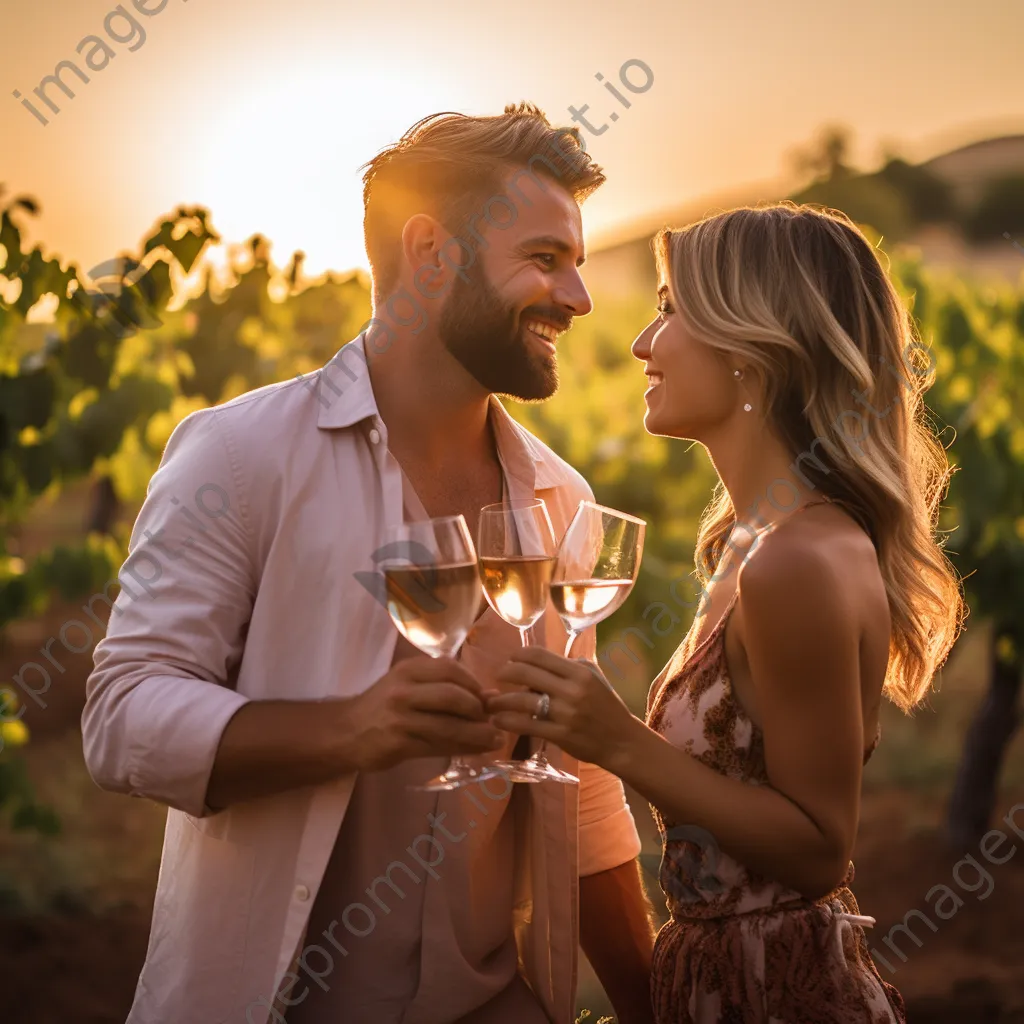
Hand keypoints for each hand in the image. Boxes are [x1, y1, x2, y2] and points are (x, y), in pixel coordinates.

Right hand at [348, 656, 504, 770]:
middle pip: (452, 696)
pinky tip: (476, 751)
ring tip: (495, 740)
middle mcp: (404, 690)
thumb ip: (444, 687)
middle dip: (477, 709)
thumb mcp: (408, 686)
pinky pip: (439, 746)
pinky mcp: (399, 743)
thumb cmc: (383, 706)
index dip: (474, 683)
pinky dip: (462, 749)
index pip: (450, 668)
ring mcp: (400, 717)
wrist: (345, 732)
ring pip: (448, 726)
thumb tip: (491, 696)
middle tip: (491, 720)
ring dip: (477, 734)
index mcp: (409, 670)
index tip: (486, 697)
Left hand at [485, 647, 641, 770]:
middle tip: (498, 676)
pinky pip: (526, 725)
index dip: (519, 654)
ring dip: (500, 700)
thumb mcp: (595, 677)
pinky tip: (497, 721)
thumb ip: (570, 666)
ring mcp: (565, 714)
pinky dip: (507, 721)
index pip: (540, 655)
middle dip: (505, 673)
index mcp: (580, 672)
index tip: (510, 658)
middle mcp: (572, 690)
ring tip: (490, 703)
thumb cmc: (606, 706)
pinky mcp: (560, 735)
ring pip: (522, 701)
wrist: (621, 741)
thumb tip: (540, 661)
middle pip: (526, 674)